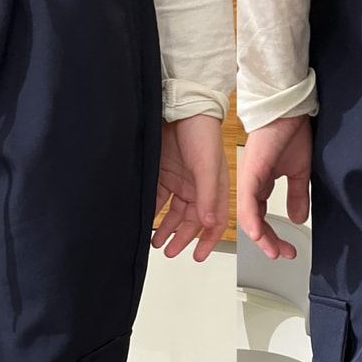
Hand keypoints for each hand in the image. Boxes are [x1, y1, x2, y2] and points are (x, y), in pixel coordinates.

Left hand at [153, 115, 228, 262]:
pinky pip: (158, 199)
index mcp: (214, 188)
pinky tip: (147, 221)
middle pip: (191, 221)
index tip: (198, 255)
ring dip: (167, 229)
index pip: (214, 221)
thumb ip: (207, 196)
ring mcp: (180, 181)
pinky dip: (153, 211)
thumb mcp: (206, 166)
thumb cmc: (201, 131)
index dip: (207, 240)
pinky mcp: (163, 174)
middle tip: (171, 252)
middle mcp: (198, 188)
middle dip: (182, 238)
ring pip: (174, 213)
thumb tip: (208, 223)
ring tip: (157, 242)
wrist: (180, 105)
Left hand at [237, 114, 311, 258]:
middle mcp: (251, 184)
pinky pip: (249, 201)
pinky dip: (252, 219)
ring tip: (272, 250)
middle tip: (282, 254)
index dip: (274, 236)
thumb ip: (296, 196)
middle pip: (255, 222)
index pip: (263, 218)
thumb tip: (297, 218)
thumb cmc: (291, 132)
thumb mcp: (298, 172)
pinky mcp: (251, 172)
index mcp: (260, 184)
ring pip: (249, 216)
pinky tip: (258, 234)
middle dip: (269, 242)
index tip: (287, 249)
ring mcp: (249, 179)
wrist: (289, 109)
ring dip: (261, 237)